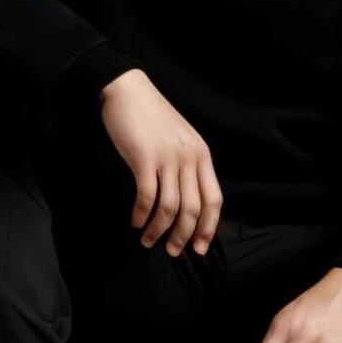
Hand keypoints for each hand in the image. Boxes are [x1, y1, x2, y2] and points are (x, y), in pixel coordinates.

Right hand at [99, 69, 222, 257]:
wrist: (127, 90)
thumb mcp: (180, 139)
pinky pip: (147, 197)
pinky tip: (135, 221)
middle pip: (193, 209)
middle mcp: (189, 157)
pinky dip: (141, 215)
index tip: (200, 248)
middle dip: (183, 236)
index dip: (209, 227)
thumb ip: (187, 165)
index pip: (214, 199)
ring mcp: (167, 158)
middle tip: (173, 252)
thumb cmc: (151, 116)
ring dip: (158, 230)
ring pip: (170, 207)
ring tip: (147, 241)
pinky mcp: (144, 158)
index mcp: (201, 154)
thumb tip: (185, 202)